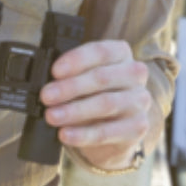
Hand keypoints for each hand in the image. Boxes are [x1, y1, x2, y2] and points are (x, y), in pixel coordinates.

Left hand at [39, 40, 160, 171]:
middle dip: (70, 87)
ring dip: (74, 111)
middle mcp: (134, 74)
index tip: (54, 71)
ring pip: (106, 104)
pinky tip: (65, 134)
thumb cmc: (93, 94)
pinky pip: (107, 132)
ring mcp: (139, 101)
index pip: (101, 51)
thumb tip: (45, 82)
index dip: (77, 60)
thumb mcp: (82, 79)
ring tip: (51, 116)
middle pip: (102, 77)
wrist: (112, 129)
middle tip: (46, 96)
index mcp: (120, 54)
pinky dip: (83, 134)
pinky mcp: (137, 127)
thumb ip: (68, 76)